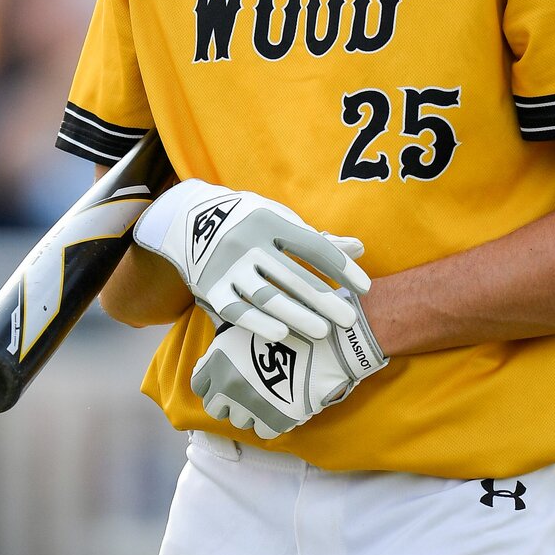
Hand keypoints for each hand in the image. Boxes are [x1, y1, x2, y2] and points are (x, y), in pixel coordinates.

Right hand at [132, 179, 369, 341]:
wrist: (190, 219)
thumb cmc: (250, 222)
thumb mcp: (280, 220)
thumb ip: (317, 239)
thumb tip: (359, 249)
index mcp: (270, 222)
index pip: (314, 247)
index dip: (341, 268)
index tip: (365, 288)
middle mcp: (248, 243)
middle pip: (294, 276)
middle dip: (325, 300)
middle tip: (351, 320)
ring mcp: (228, 266)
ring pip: (267, 297)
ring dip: (297, 316)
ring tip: (324, 332)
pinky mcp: (210, 287)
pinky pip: (237, 310)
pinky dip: (259, 323)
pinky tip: (283, 335)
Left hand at [190, 292, 387, 439]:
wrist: (328, 341)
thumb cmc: (292, 324)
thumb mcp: (250, 324)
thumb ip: (226, 344)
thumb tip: (215, 359)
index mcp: (218, 359)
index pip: (199, 384)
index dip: (212, 383)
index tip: (225, 380)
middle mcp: (227, 384)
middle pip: (215, 407)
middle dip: (229, 401)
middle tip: (247, 391)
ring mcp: (249, 406)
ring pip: (239, 421)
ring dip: (250, 411)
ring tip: (269, 395)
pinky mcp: (272, 421)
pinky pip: (262, 431)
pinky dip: (271, 421)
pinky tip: (283, 404)